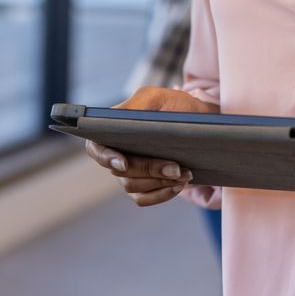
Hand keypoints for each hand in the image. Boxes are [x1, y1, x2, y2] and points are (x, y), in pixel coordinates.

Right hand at [84, 87, 219, 207]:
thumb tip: (118, 118)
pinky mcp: (142, 186)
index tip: (123, 164)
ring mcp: (128, 172)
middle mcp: (116, 152)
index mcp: (113, 129)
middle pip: (121, 172)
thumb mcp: (157, 97)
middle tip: (176, 167)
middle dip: (149, 170)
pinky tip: (178, 185)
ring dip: (160, 182)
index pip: (96, 148)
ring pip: (133, 187)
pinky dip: (161, 194)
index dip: (107, 158)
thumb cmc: (175, 105)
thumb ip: (136, 105)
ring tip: (184, 173)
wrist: (198, 121)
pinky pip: (143, 198)